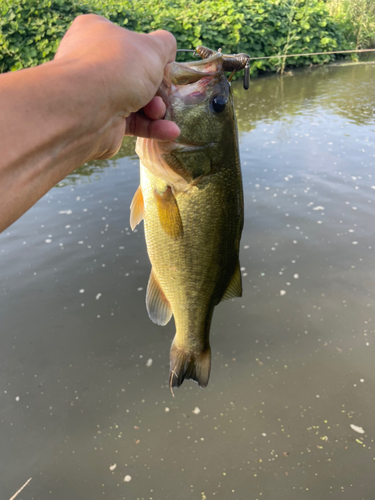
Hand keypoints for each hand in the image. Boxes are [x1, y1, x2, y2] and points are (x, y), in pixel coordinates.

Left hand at [55, 15, 179, 157]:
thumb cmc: (117, 68)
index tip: (163, 67)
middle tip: (163, 93)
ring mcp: (97, 95)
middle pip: (137, 76)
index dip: (150, 55)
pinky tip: (170, 131)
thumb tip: (167, 51)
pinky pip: (134, 124)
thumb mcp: (152, 47)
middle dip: (156, 88)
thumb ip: (164, 45)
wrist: (87, 110)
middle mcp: (93, 63)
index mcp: (97, 33)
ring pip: (137, 101)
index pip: (129, 41)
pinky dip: (152, 128)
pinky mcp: (104, 123)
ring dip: (156, 109)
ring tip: (159, 112)